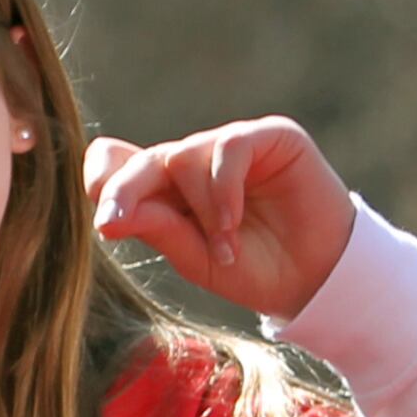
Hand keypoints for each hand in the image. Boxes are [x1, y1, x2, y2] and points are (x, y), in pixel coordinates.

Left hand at [85, 118, 357, 317]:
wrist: (317, 279)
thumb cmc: (255, 270)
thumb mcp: (197, 258)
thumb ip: (156, 229)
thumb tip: (106, 216)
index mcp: (168, 189)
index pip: (118, 162)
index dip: (103, 177)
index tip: (99, 216)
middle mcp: (195, 161)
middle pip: (145, 160)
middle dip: (125, 191)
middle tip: (112, 223)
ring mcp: (231, 146)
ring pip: (185, 157)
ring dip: (200, 209)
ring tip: (226, 247)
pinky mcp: (270, 137)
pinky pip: (228, 148)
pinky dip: (222, 190)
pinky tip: (232, 223)